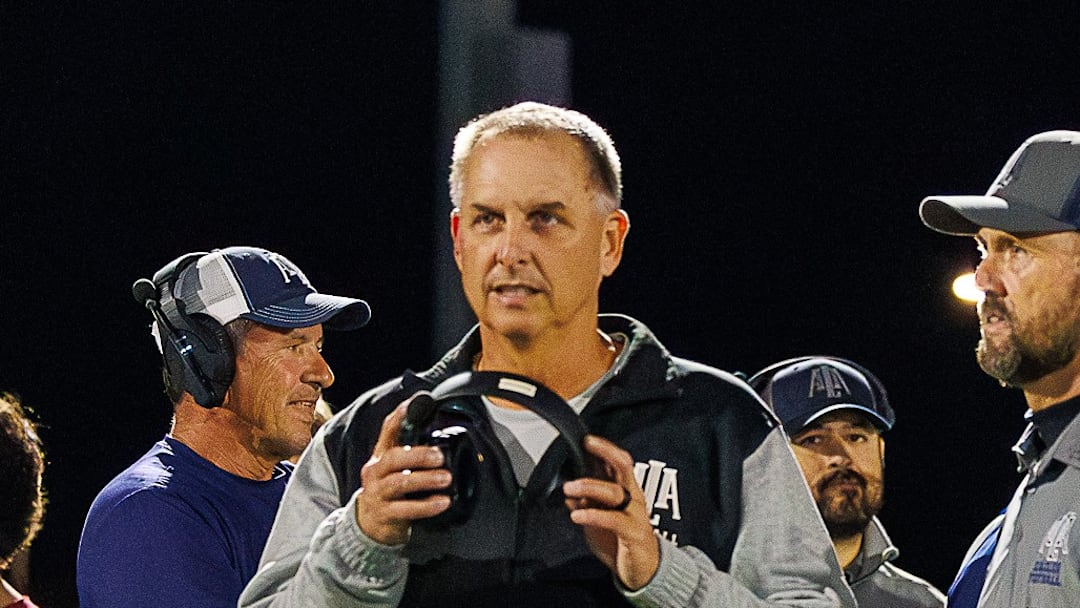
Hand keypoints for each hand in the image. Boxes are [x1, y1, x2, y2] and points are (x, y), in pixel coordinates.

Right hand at [354, 397, 452, 544]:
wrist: (369, 524)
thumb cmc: (389, 491)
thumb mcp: (395, 469)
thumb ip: (411, 453)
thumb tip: (441, 434)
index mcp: (380, 456)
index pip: (387, 431)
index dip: (400, 416)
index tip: (414, 404)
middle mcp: (375, 472)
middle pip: (394, 458)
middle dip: (418, 455)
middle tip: (440, 456)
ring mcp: (377, 493)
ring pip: (399, 482)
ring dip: (425, 480)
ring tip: (446, 478)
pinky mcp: (384, 514)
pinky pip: (405, 509)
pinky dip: (426, 506)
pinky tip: (442, 502)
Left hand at [563, 435, 659, 590]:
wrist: (644, 569)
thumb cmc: (622, 540)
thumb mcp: (600, 518)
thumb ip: (587, 504)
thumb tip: (569, 494)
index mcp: (626, 491)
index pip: (618, 462)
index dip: (605, 448)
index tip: (587, 439)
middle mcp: (633, 498)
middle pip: (624, 467)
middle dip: (605, 452)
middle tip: (586, 446)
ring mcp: (635, 514)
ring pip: (615, 492)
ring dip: (589, 487)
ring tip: (569, 489)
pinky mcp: (634, 533)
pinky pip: (613, 520)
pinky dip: (593, 515)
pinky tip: (577, 515)